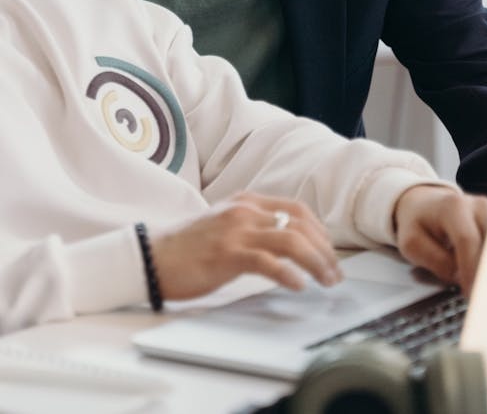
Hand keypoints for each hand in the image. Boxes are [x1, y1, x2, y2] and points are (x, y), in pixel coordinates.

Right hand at [149, 193, 343, 300]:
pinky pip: (268, 261)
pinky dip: (289, 274)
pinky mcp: (227, 253)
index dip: (320, 231)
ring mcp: (236, 230)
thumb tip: (288, 244)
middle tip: (335, 273)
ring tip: (326, 281)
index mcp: (246, 201)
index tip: (330, 252)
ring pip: (292, 239)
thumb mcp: (225, 225)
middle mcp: (244, 210)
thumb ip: (253, 227)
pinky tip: (298, 286)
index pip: (297, 208)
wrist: (151, 256)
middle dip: (325, 250)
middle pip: (301, 223)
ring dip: (316, 262)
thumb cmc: (187, 248)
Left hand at [392, 185, 486, 294]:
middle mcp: (478, 207)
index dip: (470, 269)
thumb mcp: (412, 244)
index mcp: (453, 208)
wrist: (425, 205)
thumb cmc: (419, 223)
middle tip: (484, 298)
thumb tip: (461, 277)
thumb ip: (436, 261)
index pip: (467, 240)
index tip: (470, 292)